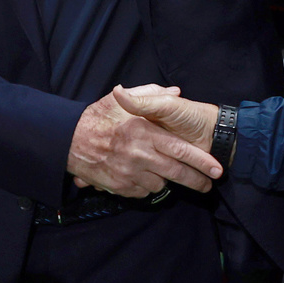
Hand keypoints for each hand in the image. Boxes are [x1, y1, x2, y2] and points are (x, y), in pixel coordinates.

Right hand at [66, 84, 222, 197]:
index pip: (180, 150)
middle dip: (196, 180)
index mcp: (143, 131)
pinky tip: (146, 176)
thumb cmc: (98, 117)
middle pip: (176, 172)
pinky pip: (143, 192)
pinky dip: (147, 186)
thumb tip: (175, 90)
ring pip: (160, 184)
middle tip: (207, 185)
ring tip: (167, 172)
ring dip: (166, 180)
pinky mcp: (120, 187)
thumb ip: (150, 94)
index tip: (216, 169)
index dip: (201, 161)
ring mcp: (129, 173)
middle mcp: (139, 154)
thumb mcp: (121, 99)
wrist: (68, 139)